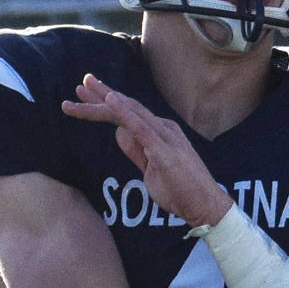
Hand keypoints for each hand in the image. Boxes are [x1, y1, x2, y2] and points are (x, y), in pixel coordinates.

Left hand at [61, 75, 232, 227]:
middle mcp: (163, 128)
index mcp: (160, 133)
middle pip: (127, 107)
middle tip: (83, 82)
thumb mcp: (150, 168)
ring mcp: (164, 136)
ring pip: (128, 113)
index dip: (107, 104)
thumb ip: (135, 150)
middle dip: (102, 94)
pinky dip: (123, 112)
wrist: (205, 206)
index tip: (87, 94)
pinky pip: (140, 127)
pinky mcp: (163, 148)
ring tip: (84, 87)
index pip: (129, 114)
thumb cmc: (181, 190)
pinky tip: (110, 100)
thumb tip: (119, 133)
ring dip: (104, 100)